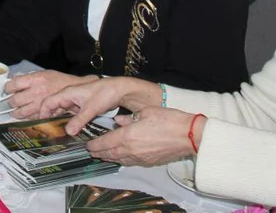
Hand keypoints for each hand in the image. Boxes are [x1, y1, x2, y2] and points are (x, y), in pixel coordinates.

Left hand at [6, 71, 98, 119]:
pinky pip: (32, 118)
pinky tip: (26, 116)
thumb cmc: (59, 80)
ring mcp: (41, 104)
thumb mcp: (44, 73)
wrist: (77, 89)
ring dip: (16, 113)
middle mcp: (36, 92)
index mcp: (35, 79)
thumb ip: (30, 78)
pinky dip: (27, 118)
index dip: (8, 88)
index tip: (8, 89)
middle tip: (12, 102)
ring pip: (22, 112)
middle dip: (11, 102)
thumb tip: (15, 82)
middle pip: (15, 100)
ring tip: (16, 112)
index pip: (13, 85)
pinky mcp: (46, 113)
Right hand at [39, 78, 126, 129]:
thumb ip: (79, 121)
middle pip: (52, 107)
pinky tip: (67, 129)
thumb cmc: (104, 93)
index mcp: (67, 93)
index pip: (48, 102)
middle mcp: (68, 96)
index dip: (42, 113)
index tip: (42, 125)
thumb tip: (68, 132)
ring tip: (55, 133)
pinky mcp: (80, 106)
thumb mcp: (91, 109)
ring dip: (57, 120)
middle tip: (47, 132)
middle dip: (48, 118)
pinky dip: (66, 121)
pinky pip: (69, 113)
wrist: (118, 89)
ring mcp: (74, 101)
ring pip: (61, 111)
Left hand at [85, 107, 200, 166]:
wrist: (188, 135)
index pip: (104, 143)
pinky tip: (119, 157)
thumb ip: (128, 118)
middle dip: (98, 153)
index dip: (94, 145)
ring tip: (101, 155)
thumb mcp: (145, 112)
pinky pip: (130, 162)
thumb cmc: (168, 120)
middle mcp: (131, 150)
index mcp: (127, 136)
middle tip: (90, 151)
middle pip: (109, 154)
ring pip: (118, 160)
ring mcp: (140, 158)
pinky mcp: (148, 162)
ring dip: (108, 158)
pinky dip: (121, 160)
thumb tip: (118, 121)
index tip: (87, 144)